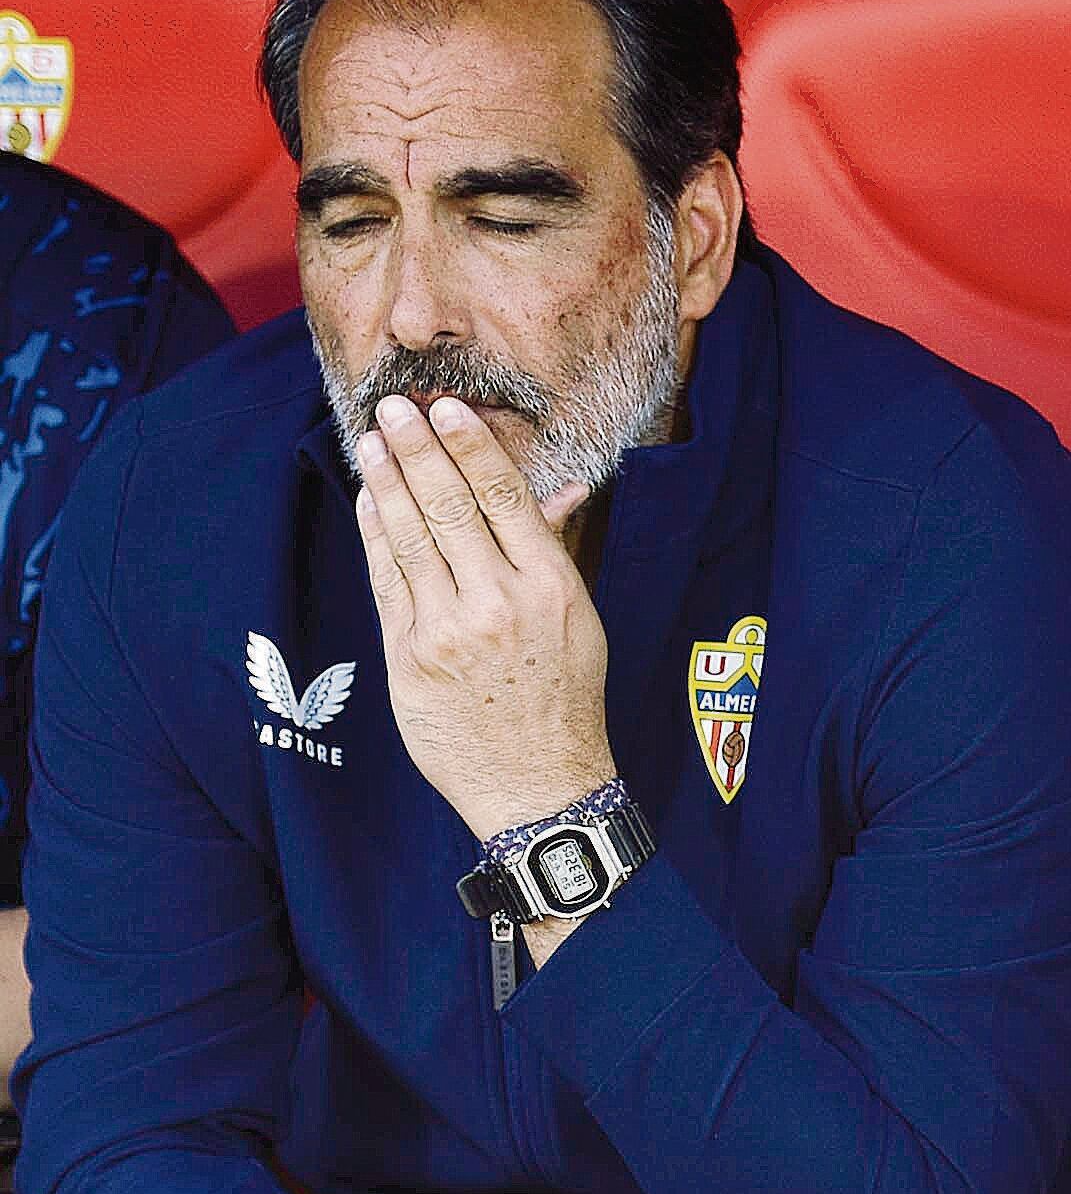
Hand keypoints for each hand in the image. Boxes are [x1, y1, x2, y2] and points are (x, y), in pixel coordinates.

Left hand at [351, 394, 616, 841]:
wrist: (539, 785)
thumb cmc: (564, 699)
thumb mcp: (578, 622)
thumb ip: (554, 552)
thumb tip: (557, 490)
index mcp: (551, 590)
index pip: (504, 498)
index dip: (470, 447)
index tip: (446, 409)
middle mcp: (499, 604)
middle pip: (449, 507)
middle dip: (417, 451)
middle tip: (394, 409)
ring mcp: (448, 631)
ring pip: (410, 537)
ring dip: (387, 482)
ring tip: (371, 441)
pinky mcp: (408, 657)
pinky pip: (387, 581)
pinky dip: (375, 535)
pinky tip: (370, 502)